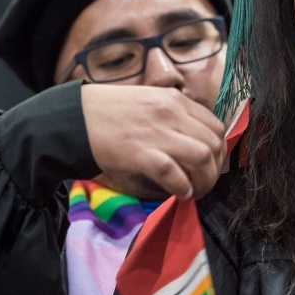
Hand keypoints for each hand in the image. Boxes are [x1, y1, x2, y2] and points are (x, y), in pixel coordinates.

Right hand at [81, 85, 225, 199]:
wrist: (74, 117)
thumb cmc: (110, 111)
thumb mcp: (149, 101)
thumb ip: (173, 115)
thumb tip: (194, 140)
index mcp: (175, 100)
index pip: (215, 126)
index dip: (220, 150)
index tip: (212, 164)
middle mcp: (171, 113)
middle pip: (213, 144)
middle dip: (215, 169)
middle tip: (205, 183)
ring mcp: (157, 133)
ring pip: (201, 157)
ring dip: (204, 181)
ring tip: (195, 191)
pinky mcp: (139, 153)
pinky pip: (174, 173)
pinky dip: (182, 187)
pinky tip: (180, 193)